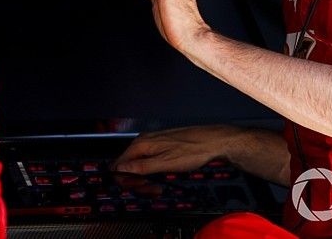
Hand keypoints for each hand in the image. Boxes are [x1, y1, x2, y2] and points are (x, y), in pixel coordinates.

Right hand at [111, 124, 247, 175]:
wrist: (213, 141)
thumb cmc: (193, 150)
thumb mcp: (166, 163)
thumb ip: (141, 167)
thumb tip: (120, 169)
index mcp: (142, 144)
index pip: (118, 164)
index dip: (125, 180)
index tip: (138, 188)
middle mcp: (144, 141)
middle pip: (127, 165)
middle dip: (136, 181)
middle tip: (152, 190)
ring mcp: (152, 143)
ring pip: (138, 165)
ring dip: (145, 179)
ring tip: (158, 187)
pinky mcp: (160, 146)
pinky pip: (148, 162)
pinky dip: (152, 173)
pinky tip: (161, 179)